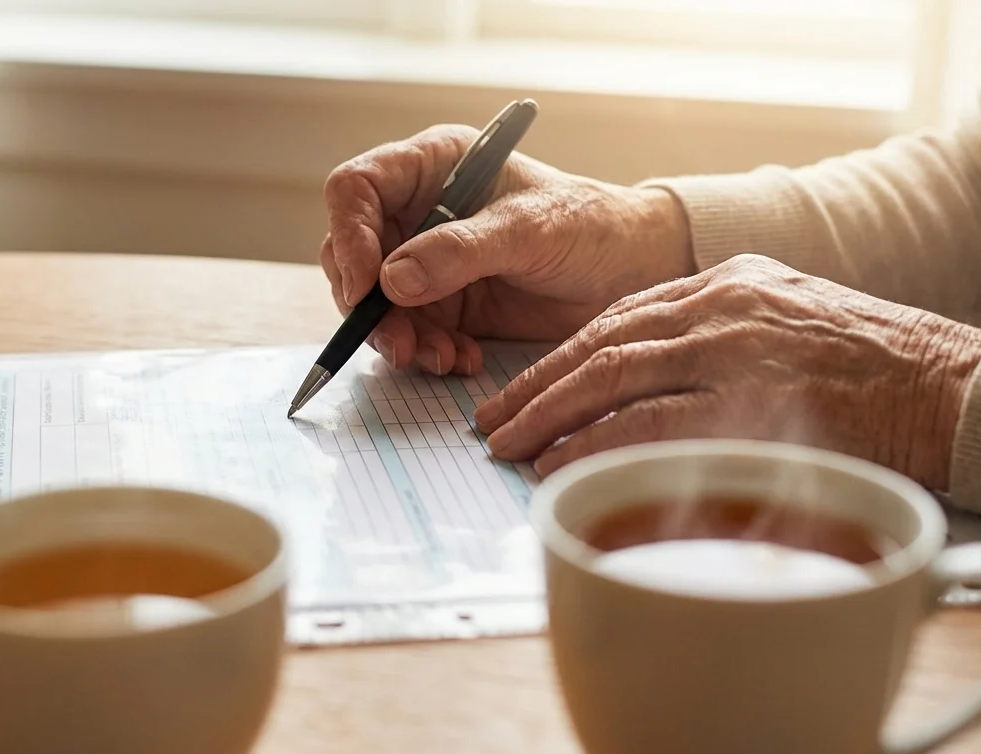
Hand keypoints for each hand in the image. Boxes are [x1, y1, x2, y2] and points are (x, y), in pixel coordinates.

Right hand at [321, 124, 690, 374]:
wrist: (632, 271)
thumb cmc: (589, 225)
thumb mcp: (528, 230)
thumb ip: (460, 251)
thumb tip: (391, 281)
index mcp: (431, 166)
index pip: (355, 190)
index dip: (348, 236)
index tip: (368, 285)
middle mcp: (417, 211)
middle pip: (352, 253)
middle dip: (368, 304)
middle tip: (397, 342)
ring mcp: (426, 260)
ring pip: (375, 302)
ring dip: (398, 337)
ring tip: (439, 358)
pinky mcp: (443, 305)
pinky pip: (409, 332)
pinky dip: (426, 352)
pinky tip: (461, 360)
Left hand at [474, 254, 980, 490]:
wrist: (953, 387)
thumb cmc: (876, 369)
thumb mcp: (789, 324)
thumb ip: (722, 343)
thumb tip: (650, 393)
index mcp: (729, 281)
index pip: (619, 316)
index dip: (558, 358)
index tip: (521, 388)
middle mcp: (723, 305)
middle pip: (599, 343)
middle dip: (534, 388)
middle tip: (490, 423)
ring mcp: (735, 349)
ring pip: (611, 376)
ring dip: (547, 416)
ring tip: (507, 448)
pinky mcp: (752, 399)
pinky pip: (649, 423)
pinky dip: (595, 444)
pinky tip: (560, 465)